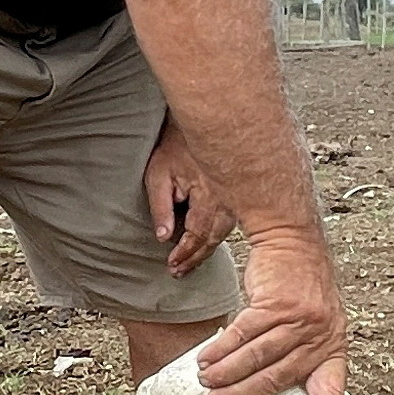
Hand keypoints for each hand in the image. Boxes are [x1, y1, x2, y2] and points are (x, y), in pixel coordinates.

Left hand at [144, 118, 236, 278]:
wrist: (204, 123)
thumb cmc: (177, 146)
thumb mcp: (158, 174)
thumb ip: (160, 207)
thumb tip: (162, 237)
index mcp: (208, 197)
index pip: (197, 235)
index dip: (184, 253)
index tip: (171, 265)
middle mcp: (226, 201)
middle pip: (212, 240)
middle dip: (195, 258)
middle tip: (178, 271)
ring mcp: (234, 198)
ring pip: (222, 234)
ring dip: (204, 250)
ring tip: (187, 263)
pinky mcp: (235, 195)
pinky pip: (226, 223)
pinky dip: (213, 237)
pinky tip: (203, 243)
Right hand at [196, 226, 347, 394]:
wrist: (294, 244)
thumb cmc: (300, 290)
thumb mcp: (314, 324)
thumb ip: (298, 353)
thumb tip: (260, 387)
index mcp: (334, 348)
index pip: (331, 391)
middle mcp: (320, 336)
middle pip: (278, 376)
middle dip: (244, 394)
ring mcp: (299, 319)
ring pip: (257, 356)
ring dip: (227, 372)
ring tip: (206, 381)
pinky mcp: (276, 303)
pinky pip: (243, 332)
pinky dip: (222, 347)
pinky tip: (207, 356)